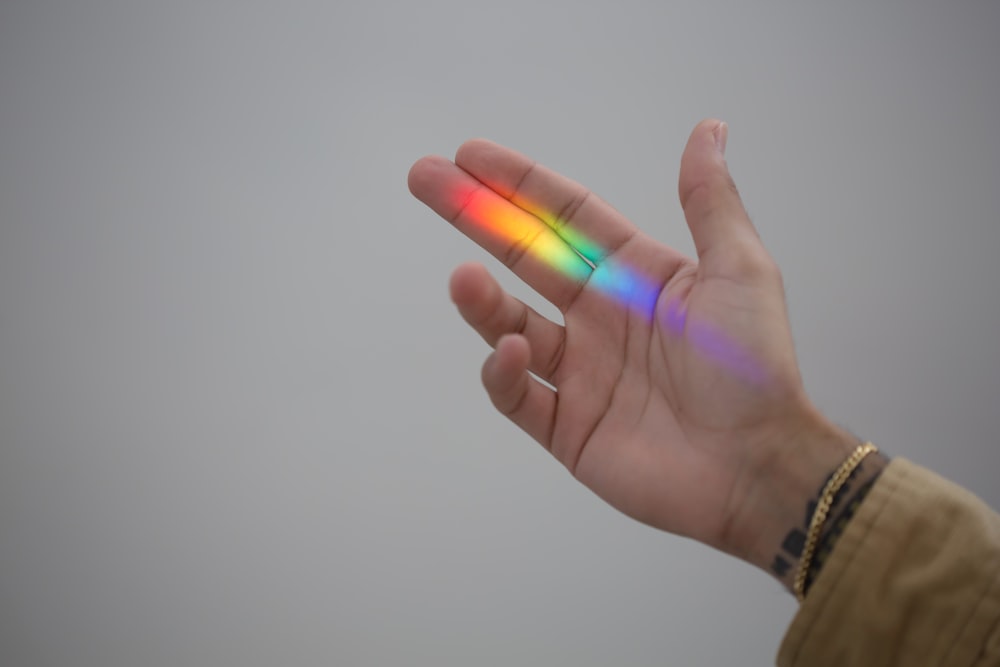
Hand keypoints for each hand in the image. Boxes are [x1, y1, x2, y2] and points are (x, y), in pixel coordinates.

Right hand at [408, 120, 858, 582]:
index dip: (518, 184)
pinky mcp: (567, 427)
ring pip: (510, 325)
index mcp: (635, 275)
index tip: (469, 155)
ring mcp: (579, 373)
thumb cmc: (754, 369)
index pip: (565, 216)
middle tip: (424, 179)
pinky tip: (512, 352)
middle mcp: (600, 317)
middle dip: (473, 216)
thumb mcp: (740, 271)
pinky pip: (518, 395)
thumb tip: (709, 127)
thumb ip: (709, 202)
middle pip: (523, 255)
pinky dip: (504, 373)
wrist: (757, 468)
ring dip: (481, 301)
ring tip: (461, 279)